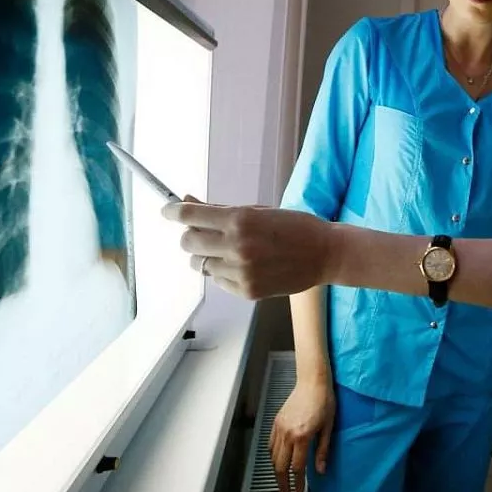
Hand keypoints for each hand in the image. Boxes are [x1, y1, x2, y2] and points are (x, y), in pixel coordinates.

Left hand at [161, 198, 334, 298]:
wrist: (324, 254)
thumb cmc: (293, 226)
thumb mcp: (257, 210)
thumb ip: (220, 210)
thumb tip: (188, 201)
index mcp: (240, 221)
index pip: (190, 216)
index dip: (173, 211)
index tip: (167, 210)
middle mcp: (236, 246)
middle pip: (188, 242)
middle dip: (190, 235)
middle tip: (201, 232)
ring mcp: (240, 271)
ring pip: (200, 263)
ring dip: (205, 255)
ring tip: (226, 250)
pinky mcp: (246, 290)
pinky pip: (218, 279)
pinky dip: (223, 271)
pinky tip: (243, 264)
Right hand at [270, 375, 335, 491]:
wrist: (312, 382)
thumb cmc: (324, 401)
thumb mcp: (328, 427)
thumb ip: (322, 450)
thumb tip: (320, 469)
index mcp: (302, 436)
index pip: (297, 467)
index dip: (298, 483)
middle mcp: (288, 433)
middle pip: (281, 466)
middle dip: (282, 484)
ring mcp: (279, 428)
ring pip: (273, 457)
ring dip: (276, 472)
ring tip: (281, 481)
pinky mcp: (276, 422)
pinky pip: (270, 444)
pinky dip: (272, 456)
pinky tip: (277, 461)